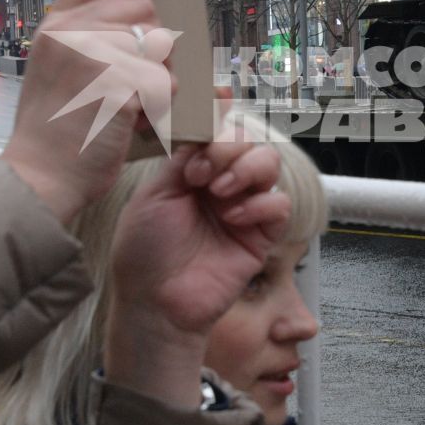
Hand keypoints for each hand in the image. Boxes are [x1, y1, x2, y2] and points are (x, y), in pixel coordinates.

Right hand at [1, 0, 168, 222]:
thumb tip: (134, 17)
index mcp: (56, 24)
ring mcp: (95, 55)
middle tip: (137, 77)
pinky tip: (136, 120)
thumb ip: (85, 35)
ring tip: (135, 101)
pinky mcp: (120, 84)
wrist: (41, 173)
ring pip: (159, 42)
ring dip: (160, 72)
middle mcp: (73, 32)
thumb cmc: (53, 128)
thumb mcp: (55, 65)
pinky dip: (159, 103)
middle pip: (141, 9)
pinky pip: (163, 79)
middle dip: (153, 42)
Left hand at [105, 127, 291, 407]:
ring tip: (219, 192)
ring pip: (269, 164)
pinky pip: (279, 205)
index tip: (205, 124)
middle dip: (228, 147)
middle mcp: (221, 186)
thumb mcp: (154, 195)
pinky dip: (260, 204)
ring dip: (247, 169)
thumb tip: (202, 126)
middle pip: (247, 142)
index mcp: (192, 172)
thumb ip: (181, 159)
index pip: (216, 132)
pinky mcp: (261, 236)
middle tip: (201, 172)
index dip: (216, 122)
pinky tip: (233, 217)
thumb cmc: (145, 253)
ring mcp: (243, 209)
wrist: (156, 302)